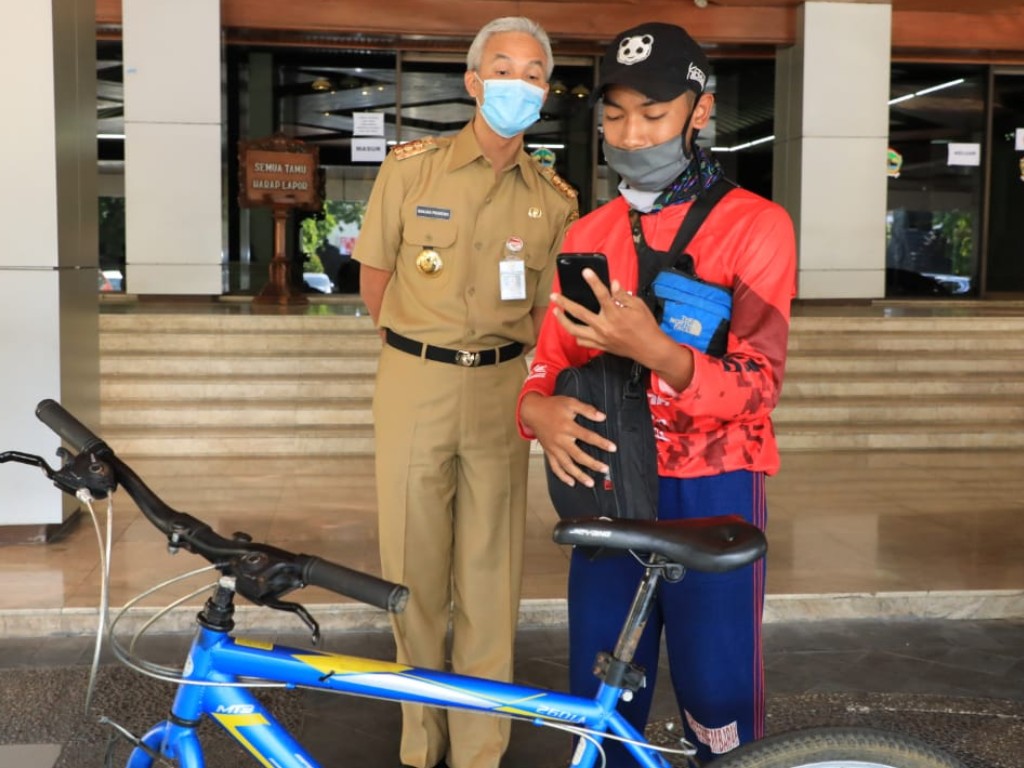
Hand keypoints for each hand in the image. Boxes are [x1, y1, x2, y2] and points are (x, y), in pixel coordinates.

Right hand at [519, 392, 616, 487]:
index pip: (587, 436)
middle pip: (578, 455)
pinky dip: (562, 476)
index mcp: (567, 427)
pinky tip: (571, 482)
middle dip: (592, 464)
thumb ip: (586, 409)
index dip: (601, 443)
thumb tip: (602, 417)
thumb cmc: (552, 406)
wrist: (532, 411)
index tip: (612, 448)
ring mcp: (554, 448)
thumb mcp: (570, 402)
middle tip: (604, 469)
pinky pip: (555, 467)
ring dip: (579, 475)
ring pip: (567, 465)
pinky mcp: (548, 452)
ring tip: (590, 482)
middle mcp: (560, 440)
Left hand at [551, 270, 666, 365]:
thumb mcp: (638, 306)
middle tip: (554, 296)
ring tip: (556, 312)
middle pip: (579, 313)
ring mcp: (600, 338)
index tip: (585, 272)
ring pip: (575, 330)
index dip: (593, 282)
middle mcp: (604, 327)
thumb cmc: (646, 325)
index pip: (602, 295)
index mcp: (615, 314)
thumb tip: (613, 284)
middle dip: (564, 303)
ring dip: (563, 321)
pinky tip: (572, 328)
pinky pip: (582, 341)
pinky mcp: (601, 346)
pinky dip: (576, 335)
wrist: (649, 348)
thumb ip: (623, 295)